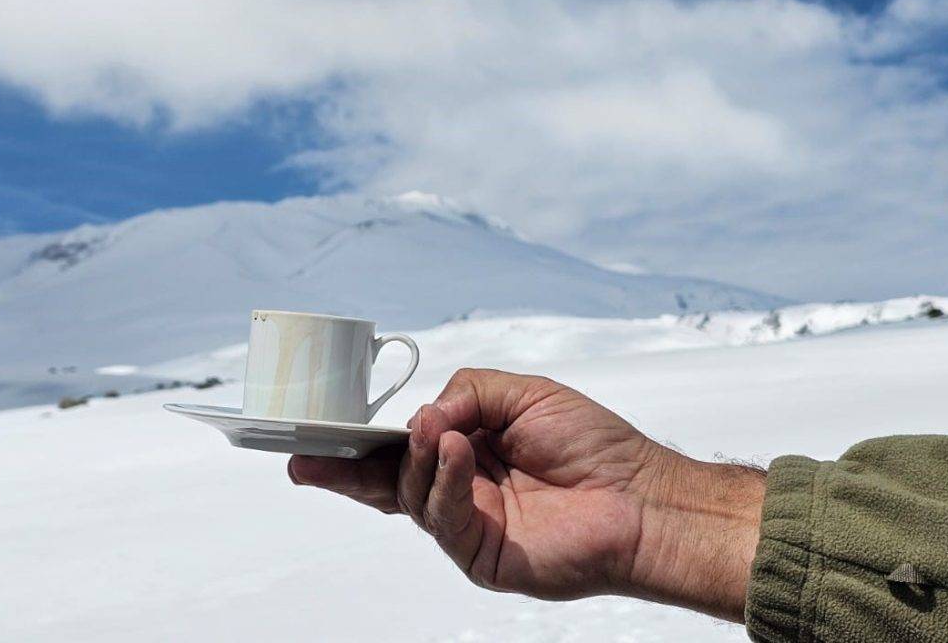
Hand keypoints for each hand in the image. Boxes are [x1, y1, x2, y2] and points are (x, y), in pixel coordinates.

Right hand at [288, 369, 764, 620]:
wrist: (641, 495)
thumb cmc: (592, 445)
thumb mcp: (523, 393)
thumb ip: (468, 391)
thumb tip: (427, 411)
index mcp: (467, 452)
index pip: (402, 448)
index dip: (363, 442)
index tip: (321, 434)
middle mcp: (460, 490)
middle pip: (388, 482)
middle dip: (343, 471)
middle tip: (307, 457)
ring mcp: (469, 525)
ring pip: (413, 496)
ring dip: (417, 457)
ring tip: (435, 429)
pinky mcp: (483, 556)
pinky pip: (447, 519)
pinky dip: (445, 482)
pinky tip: (457, 453)